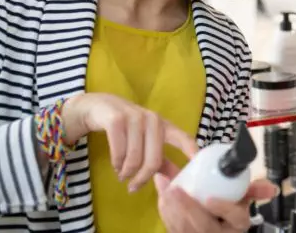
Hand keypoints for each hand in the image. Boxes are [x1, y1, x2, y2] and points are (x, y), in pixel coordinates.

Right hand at [62, 93, 198, 191]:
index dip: (192, 151)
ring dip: (126, 172)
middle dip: (142, 178)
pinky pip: (119, 152)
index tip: (198, 164)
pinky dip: (116, 163)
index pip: (183, 138)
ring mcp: (135, 117)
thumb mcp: (144, 141)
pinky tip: (115, 165)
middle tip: (133, 186)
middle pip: (154, 160)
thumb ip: (158, 159)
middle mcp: (153, 120)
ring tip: (122, 174)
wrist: (97, 108)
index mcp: (164, 125)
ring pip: (135, 158)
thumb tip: (173, 179)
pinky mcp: (116, 120)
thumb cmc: (125, 128)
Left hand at [155, 172, 277, 232]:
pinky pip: (173, 228)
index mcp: (238, 224)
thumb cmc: (228, 213)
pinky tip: (162, 196)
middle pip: (203, 226)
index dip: (223, 209)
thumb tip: (272, 188)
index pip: (235, 217)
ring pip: (184, 228)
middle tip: (175, 189)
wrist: (213, 228)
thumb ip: (255, 190)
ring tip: (164, 188)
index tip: (210, 198)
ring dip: (171, 209)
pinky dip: (166, 212)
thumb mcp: (243, 201)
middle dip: (188, 208)